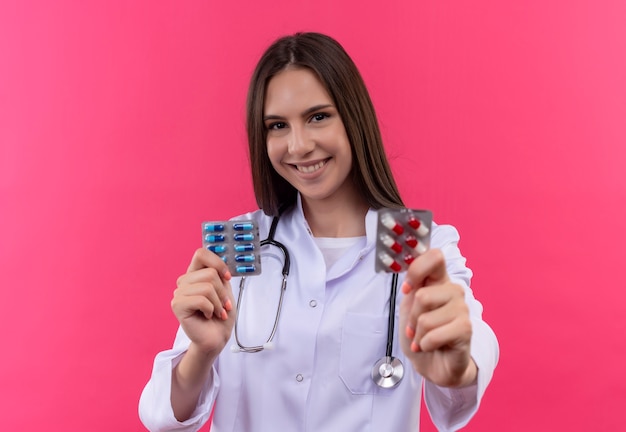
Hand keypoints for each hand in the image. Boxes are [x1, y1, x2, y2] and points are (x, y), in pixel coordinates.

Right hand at [171, 248, 235, 355]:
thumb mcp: (225, 289)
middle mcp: (184, 281)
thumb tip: (220, 265)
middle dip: (222, 292)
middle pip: (210, 273)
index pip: (201, 254)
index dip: (217, 263)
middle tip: (223, 305)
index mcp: (195, 274)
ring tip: (216, 312)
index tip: (227, 277)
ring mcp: (179, 293)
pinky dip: (211, 309)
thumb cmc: (221, 315)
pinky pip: (201, 299)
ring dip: (218, 303)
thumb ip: (220, 275)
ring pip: (207, 287)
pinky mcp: (177, 305)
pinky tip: (208, 316)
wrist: (217, 337)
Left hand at [399, 248, 476, 386]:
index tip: (406, 289)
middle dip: (412, 318)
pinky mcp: (466, 329)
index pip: (435, 256)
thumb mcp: (409, 306)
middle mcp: (454, 291)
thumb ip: (411, 286)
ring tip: (423, 339)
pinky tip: (430, 347)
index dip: (416, 270)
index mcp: (439, 280)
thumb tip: (411, 268)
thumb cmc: (420, 333)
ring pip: (426, 319)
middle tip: (415, 328)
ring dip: (418, 335)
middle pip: (422, 296)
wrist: (431, 364)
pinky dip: (425, 345)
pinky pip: (434, 335)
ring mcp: (462, 309)